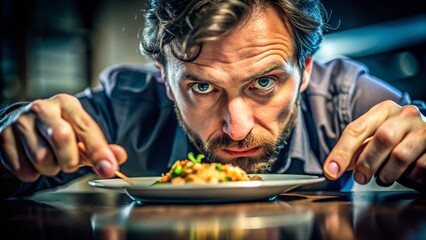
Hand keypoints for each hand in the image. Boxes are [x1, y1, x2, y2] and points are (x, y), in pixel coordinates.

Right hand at [0, 94, 126, 181]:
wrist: (21, 123)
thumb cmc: (57, 129)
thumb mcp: (80, 134)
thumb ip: (101, 147)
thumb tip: (120, 157)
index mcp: (67, 104)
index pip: (86, 127)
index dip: (99, 151)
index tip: (108, 169)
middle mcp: (43, 108)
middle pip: (62, 138)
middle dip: (70, 160)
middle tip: (68, 162)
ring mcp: (20, 121)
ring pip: (42, 158)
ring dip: (51, 168)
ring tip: (50, 159)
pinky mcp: (3, 135)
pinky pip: (23, 168)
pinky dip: (32, 173)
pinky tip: (33, 161)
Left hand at [323, 100, 425, 186]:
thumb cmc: (399, 140)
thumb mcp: (374, 139)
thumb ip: (355, 150)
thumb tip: (333, 167)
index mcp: (384, 110)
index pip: (357, 129)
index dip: (342, 152)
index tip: (331, 171)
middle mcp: (406, 115)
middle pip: (382, 138)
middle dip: (367, 163)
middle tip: (360, 178)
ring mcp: (424, 129)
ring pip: (400, 155)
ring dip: (387, 174)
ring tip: (384, 177)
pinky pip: (420, 167)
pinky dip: (410, 176)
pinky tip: (407, 174)